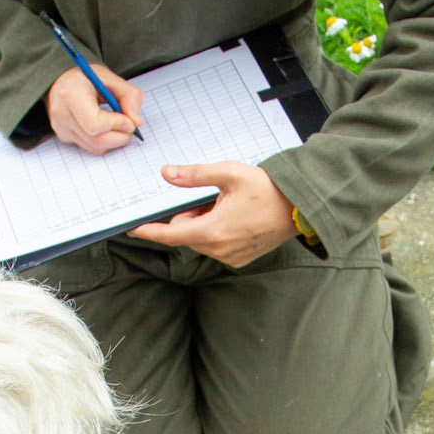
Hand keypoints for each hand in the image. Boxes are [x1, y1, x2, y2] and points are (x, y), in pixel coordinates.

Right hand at [46, 66, 144, 153]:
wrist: (61, 79)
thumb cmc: (85, 77)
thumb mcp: (110, 77)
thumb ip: (129, 95)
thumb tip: (136, 121)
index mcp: (70, 94)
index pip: (95, 124)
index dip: (116, 125)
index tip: (128, 120)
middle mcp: (62, 114)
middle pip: (97, 140)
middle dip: (120, 137)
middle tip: (129, 126)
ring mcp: (61, 128)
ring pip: (96, 148)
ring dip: (114, 139)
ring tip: (117, 123)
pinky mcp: (64, 137)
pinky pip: (91, 147)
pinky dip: (104, 140)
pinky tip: (104, 126)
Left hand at [128, 162, 296, 266]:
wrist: (299, 207)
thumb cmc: (267, 189)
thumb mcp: (229, 174)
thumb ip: (195, 175)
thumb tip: (167, 173)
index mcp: (212, 230)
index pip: (170, 235)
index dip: (150, 232)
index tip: (134, 230)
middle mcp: (219, 249)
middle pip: (186, 234)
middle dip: (190, 216)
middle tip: (212, 198)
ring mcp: (230, 257)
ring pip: (201, 240)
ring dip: (205, 224)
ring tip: (228, 207)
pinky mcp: (240, 259)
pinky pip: (217, 247)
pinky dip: (218, 233)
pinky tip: (236, 218)